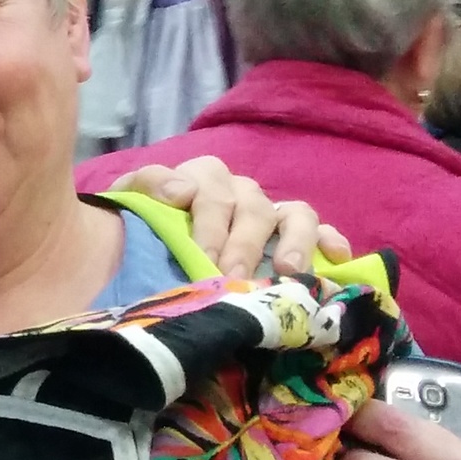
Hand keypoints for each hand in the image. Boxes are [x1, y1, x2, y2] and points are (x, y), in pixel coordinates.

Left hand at [107, 156, 352, 279]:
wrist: (139, 271)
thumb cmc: (136, 241)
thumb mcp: (125, 211)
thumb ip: (141, 188)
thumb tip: (180, 190)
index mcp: (199, 181)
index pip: (208, 182)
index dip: (206, 218)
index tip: (201, 256)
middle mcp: (239, 194)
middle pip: (252, 205)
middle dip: (243, 243)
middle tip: (233, 278)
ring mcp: (270, 215)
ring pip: (295, 213)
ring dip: (294, 241)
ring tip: (289, 270)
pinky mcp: (296, 240)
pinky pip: (322, 233)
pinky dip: (331, 242)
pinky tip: (335, 260)